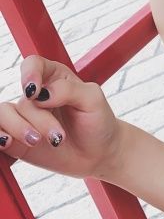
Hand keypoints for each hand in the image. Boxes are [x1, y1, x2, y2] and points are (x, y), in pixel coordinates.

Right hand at [0, 56, 120, 179]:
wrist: (99, 154)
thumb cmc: (98, 121)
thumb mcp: (92, 99)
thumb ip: (68, 90)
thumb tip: (41, 94)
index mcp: (54, 77)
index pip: (32, 64)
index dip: (29, 74)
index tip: (33, 92)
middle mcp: (36, 95)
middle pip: (24, 99)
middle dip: (40, 119)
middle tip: (58, 137)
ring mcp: (25, 118)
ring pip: (4, 114)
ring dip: (19, 129)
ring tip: (37, 142)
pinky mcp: (16, 140)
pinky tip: (8, 143)